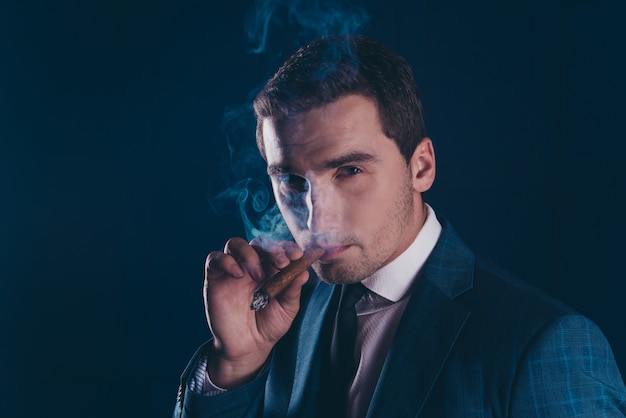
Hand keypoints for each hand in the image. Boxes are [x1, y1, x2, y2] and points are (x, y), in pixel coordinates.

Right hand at [203, 237, 308, 388]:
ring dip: (249, 253)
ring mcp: (233, 270)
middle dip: (272, 249)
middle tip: (282, 263)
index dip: (288, 248)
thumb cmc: (269, 325)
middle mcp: (253, 265)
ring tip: (258, 274)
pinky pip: (215, 259)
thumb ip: (293, 290)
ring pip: (235, 244)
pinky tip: (238, 275)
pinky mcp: (215, 278)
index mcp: (272, 268)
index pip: (279, 248)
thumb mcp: (287, 309)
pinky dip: (226, 261)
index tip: (299, 255)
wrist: (247, 347)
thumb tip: (304, 272)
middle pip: (259, 243)